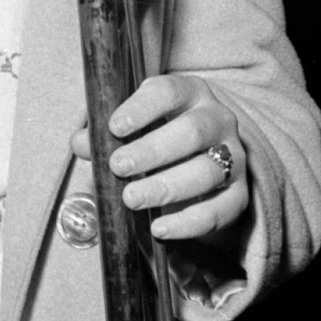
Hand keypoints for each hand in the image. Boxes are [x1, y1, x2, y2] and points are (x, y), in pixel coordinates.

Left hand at [70, 73, 246, 243]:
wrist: (207, 152)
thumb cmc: (162, 131)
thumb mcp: (138, 122)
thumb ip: (110, 132)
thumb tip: (81, 142)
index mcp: (190, 92)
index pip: (169, 92)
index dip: (142, 108)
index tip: (114, 127)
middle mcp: (217, 119)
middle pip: (192, 132)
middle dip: (152, 151)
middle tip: (118, 167)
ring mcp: (233, 156)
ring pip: (207, 171)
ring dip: (166, 187)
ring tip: (131, 198)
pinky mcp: (239, 193)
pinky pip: (220, 210)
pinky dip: (188, 222)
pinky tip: (159, 228)